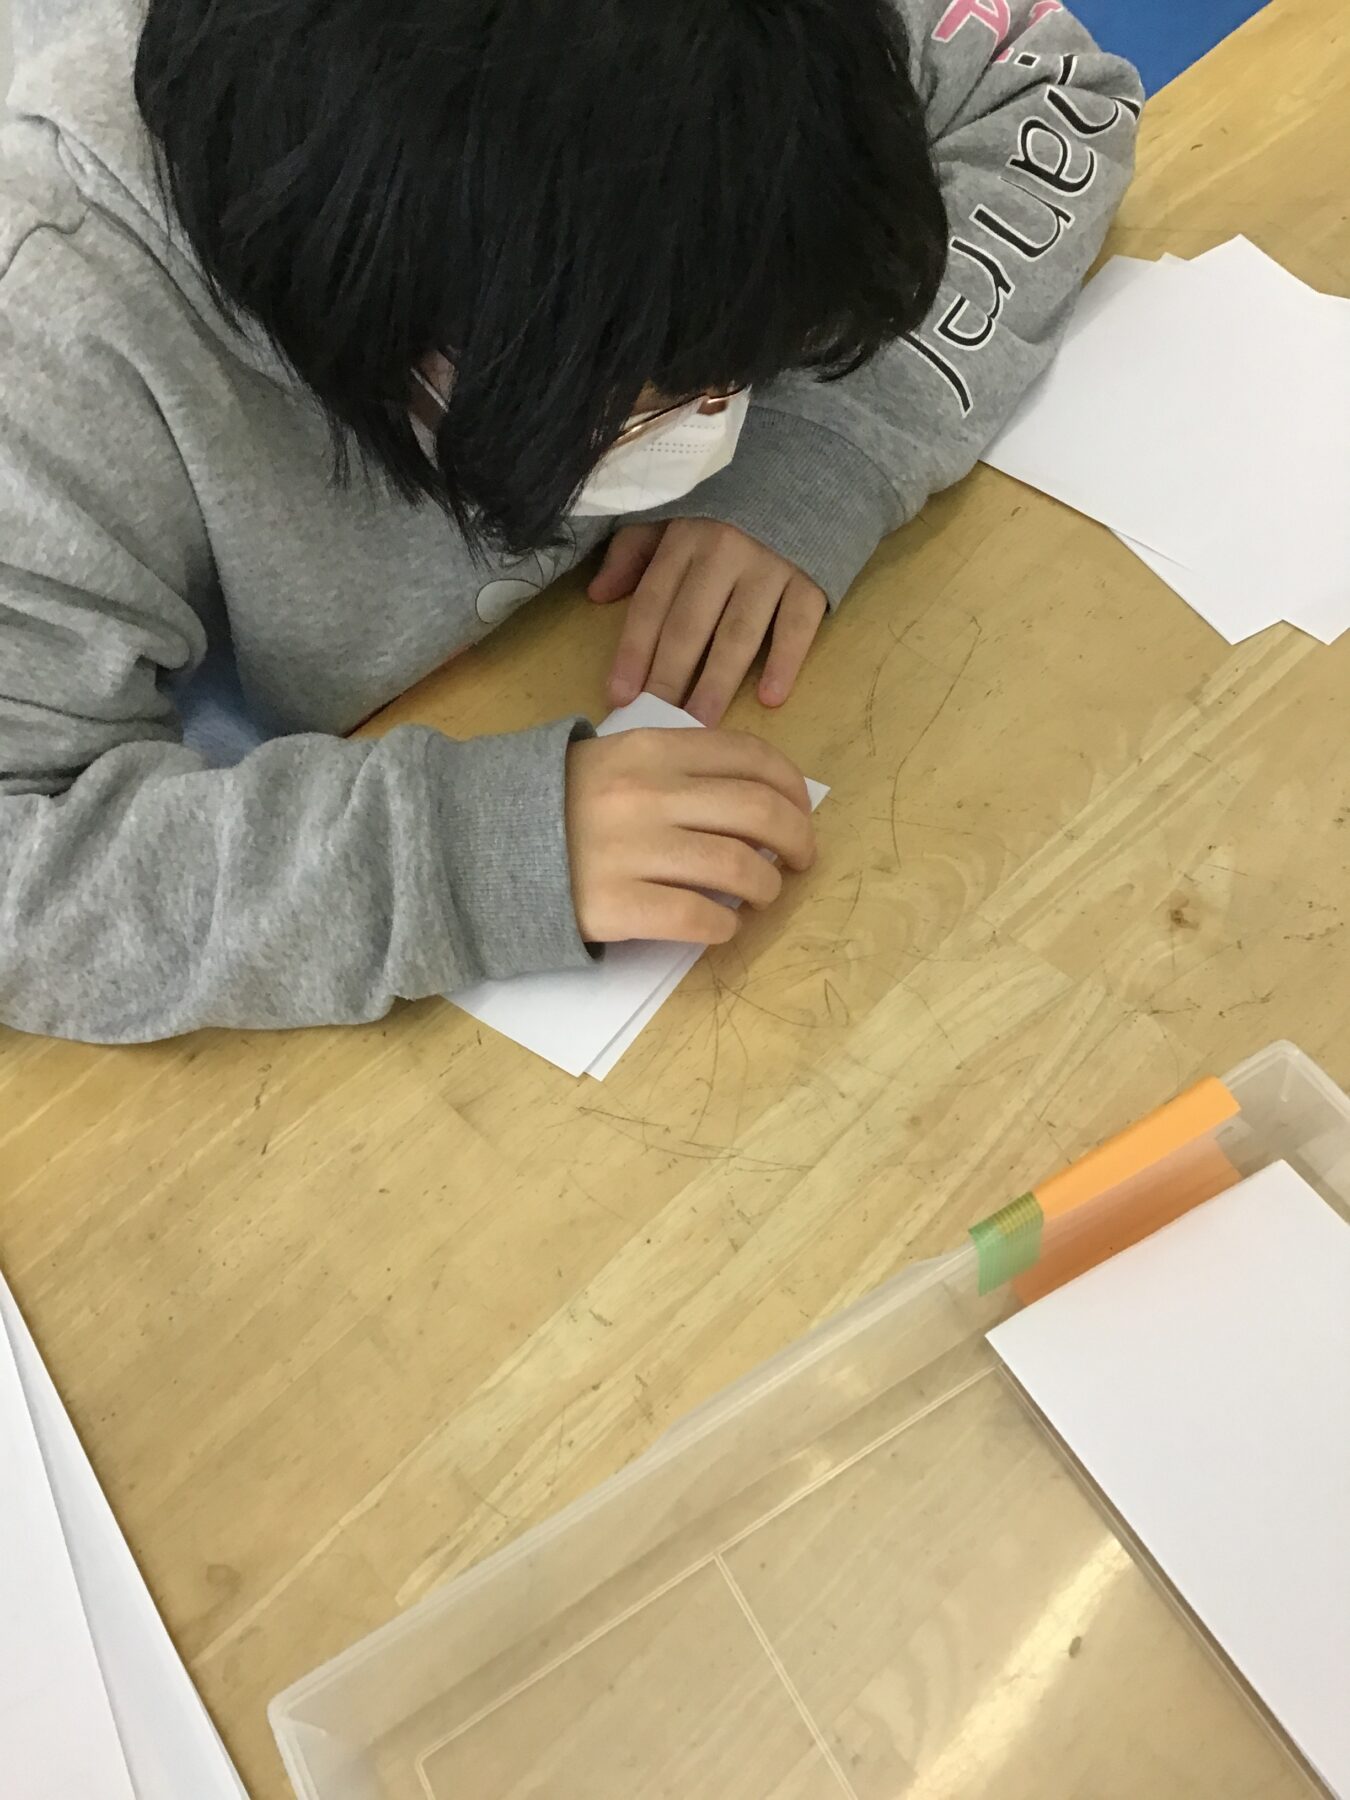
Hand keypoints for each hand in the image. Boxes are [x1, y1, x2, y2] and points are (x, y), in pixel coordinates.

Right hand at [565, 727, 815, 944]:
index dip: (792, 788)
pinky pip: (698, 917)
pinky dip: (726, 926)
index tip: (800, 812)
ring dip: (767, 887)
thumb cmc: (558, 805)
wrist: (479, 846)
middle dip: (797, 839)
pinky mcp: (616, 904)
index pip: (750, 757)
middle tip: (801, 860)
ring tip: (763, 895)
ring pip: (738, 867)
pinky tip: (724, 926)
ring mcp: (631, 851)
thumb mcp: (613, 759)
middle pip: (758, 812)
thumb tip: (756, 794)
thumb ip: (676, 765)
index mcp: (651, 750)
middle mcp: (647, 794)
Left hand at [589, 520, 827, 725]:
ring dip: (718, 681)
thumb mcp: (675, 511)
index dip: (633, 651)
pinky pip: (798, 625)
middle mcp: (723, 552)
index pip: (652, 603)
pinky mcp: (812, 576)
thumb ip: (635, 551)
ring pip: (739, 632)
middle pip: (690, 625)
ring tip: (702, 724)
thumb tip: (598, 595)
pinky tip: (771, 698)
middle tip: (658, 723)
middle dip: (670, 677)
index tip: (619, 695)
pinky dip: (786, 660)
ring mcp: (770, 565)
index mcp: (684, 538)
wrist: (811, 463)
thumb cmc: (733, 500)